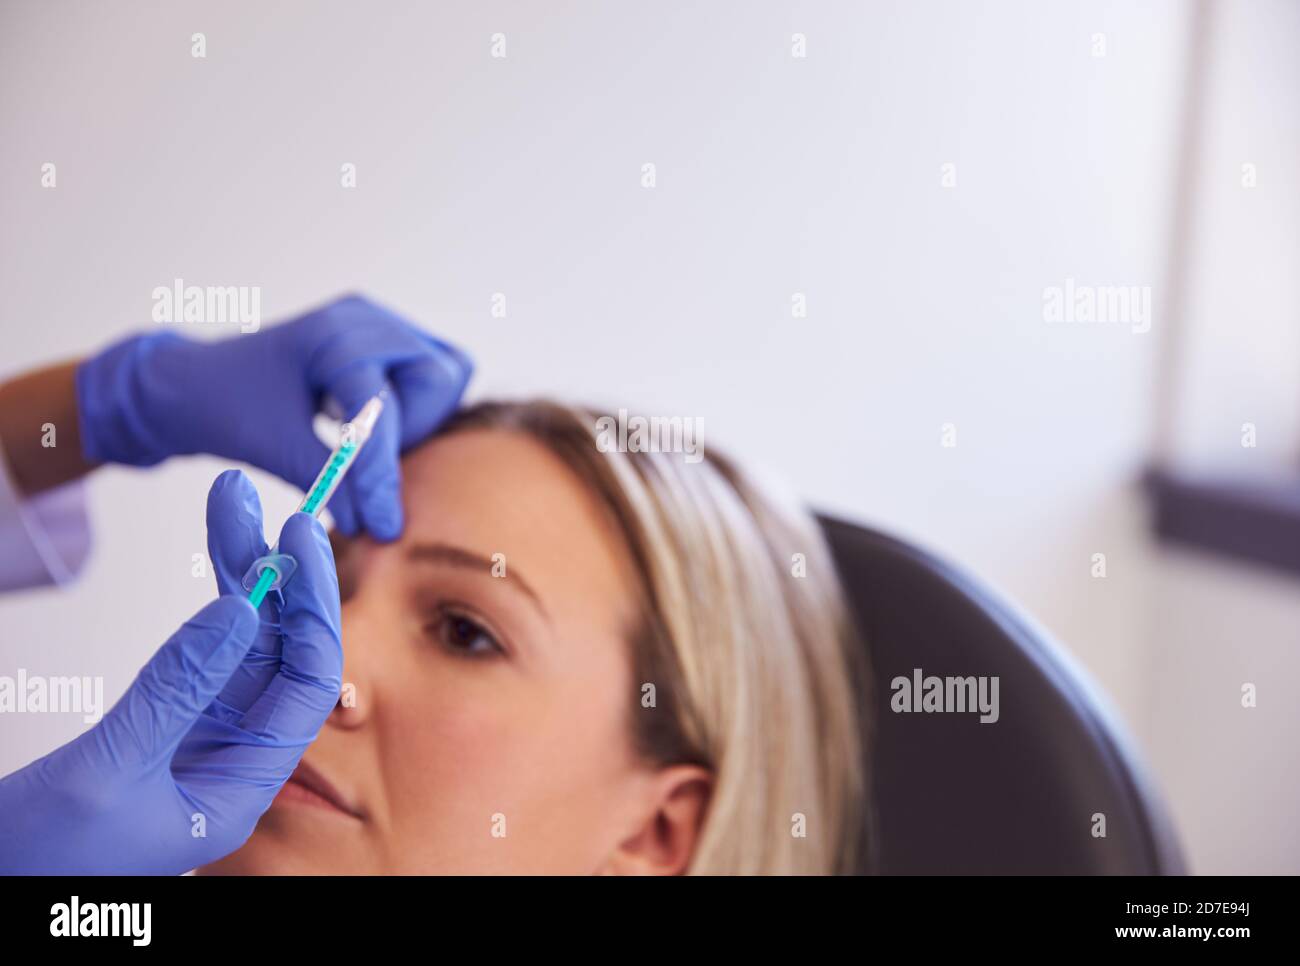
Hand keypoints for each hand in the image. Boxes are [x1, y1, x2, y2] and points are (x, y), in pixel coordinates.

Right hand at [0, 470, 341, 874]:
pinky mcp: (159, 727)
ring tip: (231, 502)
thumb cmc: (36, 858)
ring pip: (239, 644)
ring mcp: (197, 740)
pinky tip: (216, 558)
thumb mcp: (109, 772)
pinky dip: (206, 605)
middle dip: (272, 573)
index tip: (300, 540)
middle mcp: (232, 760)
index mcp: (241, 787)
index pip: (307, 685)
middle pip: (275, 652)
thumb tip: (239, 611)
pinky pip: (200, 655)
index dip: (312, 608)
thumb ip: (175, 691)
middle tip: (257, 499)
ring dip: (239, 575)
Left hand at [75, 294, 472, 539]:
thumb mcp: (277, 450)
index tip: (384, 523)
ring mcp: (379, 327)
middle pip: (436, 378)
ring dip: (419, 420)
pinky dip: (417, 412)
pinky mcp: (385, 344)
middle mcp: (365, 320)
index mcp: (332, 335)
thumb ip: (332, 484)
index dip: (383, 472)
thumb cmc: (225, 406)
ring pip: (443, 375)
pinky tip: (379, 432)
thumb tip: (376, 526)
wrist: (195, 384)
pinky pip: (432, 377)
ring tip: (373, 447)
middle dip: (413, 431)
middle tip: (373, 465)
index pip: (380, 407)